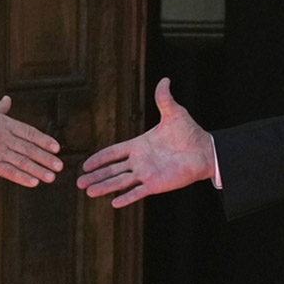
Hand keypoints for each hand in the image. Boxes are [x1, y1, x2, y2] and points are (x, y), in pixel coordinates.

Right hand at [0, 96, 62, 187]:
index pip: (29, 132)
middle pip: (29, 148)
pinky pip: (8, 171)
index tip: (56, 148)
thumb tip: (8, 99)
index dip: (44, 141)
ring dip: (38, 170)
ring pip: (22, 161)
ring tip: (51, 176)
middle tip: (59, 166)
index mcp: (4, 123)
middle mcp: (3, 137)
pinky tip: (33, 182)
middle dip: (46, 158)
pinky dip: (22, 177)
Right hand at [77, 78, 213, 207]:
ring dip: (104, 187)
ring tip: (88, 193)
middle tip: (78, 182)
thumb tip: (165, 79)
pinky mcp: (156, 184)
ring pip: (120, 182)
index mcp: (139, 145)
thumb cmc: (189, 132)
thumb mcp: (174, 113)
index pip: (113, 153)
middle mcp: (139, 161)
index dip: (99, 158)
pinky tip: (114, 203)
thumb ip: (164, 99)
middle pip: (112, 170)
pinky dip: (126, 198)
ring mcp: (146, 174)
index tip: (84, 165)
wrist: (204, 151)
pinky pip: (137, 192)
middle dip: (95, 176)